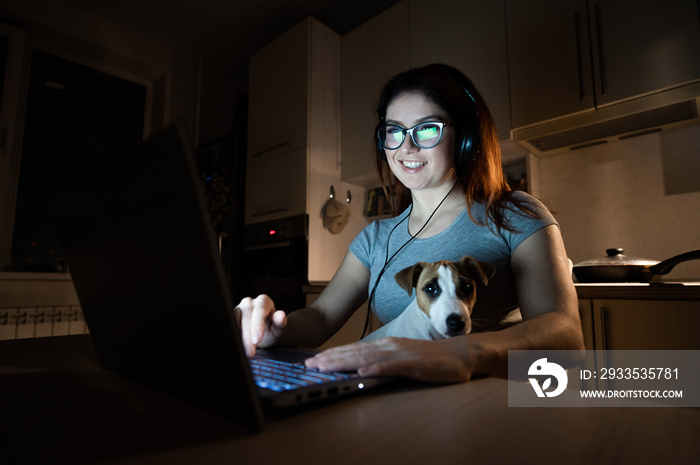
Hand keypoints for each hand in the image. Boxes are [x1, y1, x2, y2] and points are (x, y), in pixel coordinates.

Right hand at [234, 294, 287, 357]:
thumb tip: (281, 315)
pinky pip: (230, 326)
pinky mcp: (231, 316)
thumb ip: (280, 322)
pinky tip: (236, 346)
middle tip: (250, 353)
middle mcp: (250, 302)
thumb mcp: (279, 328)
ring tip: (243, 352)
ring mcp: (239, 308)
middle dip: (247, 338)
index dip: (257, 326)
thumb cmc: (273, 328)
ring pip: (235, 322)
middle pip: (247, 318)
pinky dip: (233, 337)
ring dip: (238, 338)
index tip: (257, 340)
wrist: (265, 332)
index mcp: (264, 301)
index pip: (260, 311)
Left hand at [305, 337, 474, 382]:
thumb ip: (384, 362)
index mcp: (387, 345)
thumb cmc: (433, 359)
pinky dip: (376, 369)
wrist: (461, 354)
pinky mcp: (414, 364)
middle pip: (355, 352)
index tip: (314, 360)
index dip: (333, 354)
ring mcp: (402, 353)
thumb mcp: (403, 358)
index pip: (355, 349)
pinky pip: (392, 367)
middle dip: (330, 358)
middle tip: (309, 365)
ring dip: (345, 362)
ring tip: (325, 367)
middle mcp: (390, 346)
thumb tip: (363, 368)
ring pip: (367, 357)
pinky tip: (362, 372)